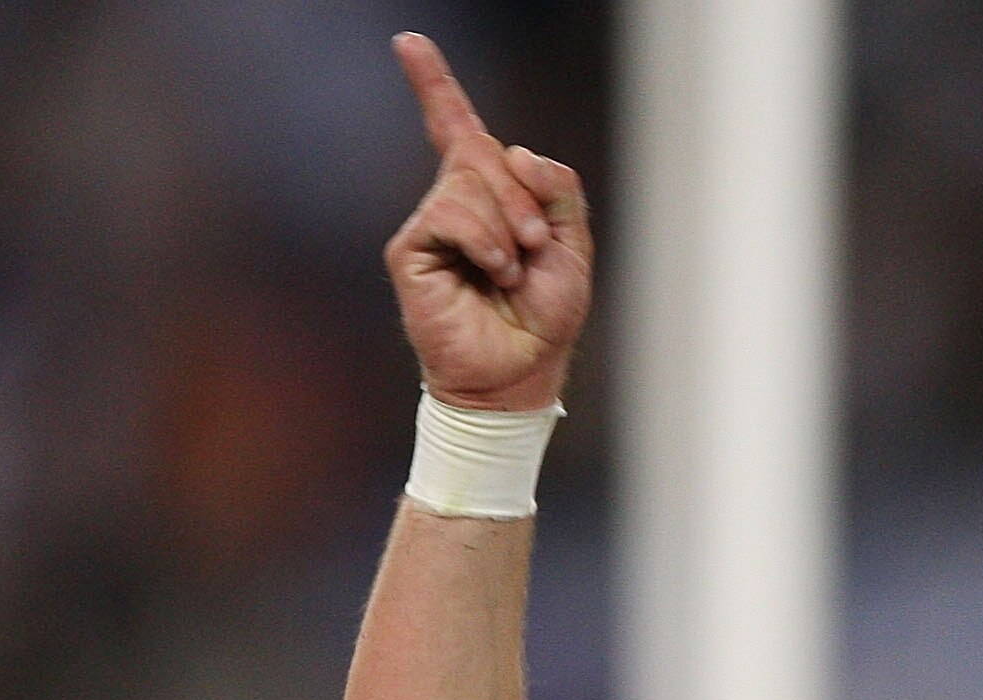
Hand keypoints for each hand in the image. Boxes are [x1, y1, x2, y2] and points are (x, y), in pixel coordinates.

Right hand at [384, 33, 593, 411]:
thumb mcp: (573, 247)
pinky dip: (485, 240)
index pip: (458, 129)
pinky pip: (451, 213)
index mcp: (492, 196)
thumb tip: (515, 153)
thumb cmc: (544, 317)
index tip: (409, 43)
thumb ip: (559, 190)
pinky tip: (494, 271)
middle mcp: (455, 202)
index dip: (435, 86)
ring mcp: (430, 224)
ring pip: (469, 180)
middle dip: (522, 194)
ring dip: (508, 224)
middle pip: (482, 149)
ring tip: (513, 269)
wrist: (521, 373)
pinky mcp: (410, 249)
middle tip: (536, 244)